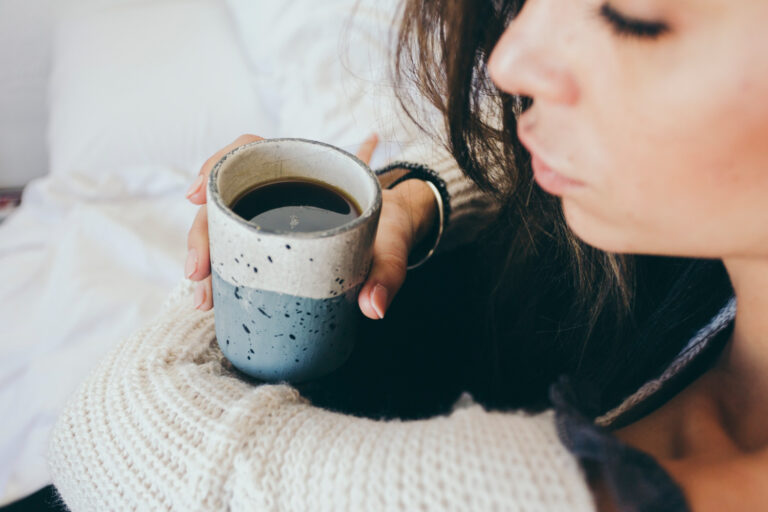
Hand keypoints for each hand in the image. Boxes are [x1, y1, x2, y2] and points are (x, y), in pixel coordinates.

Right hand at [185, 134, 437, 319]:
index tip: (197, 195)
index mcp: (305, 171)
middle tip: (198, 275)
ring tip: (204, 300)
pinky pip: (236, 247)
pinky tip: (213, 298)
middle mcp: (281, 189)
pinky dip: (221, 270)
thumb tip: (373, 308)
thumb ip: (388, 273)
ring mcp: (271, 215)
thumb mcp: (393, 247)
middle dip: (202, 234)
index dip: (216, 165)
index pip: (249, 151)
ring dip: (206, 258)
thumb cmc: (391, 230)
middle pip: (226, 196)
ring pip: (224, 225)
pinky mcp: (271, 243)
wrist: (398, 234)